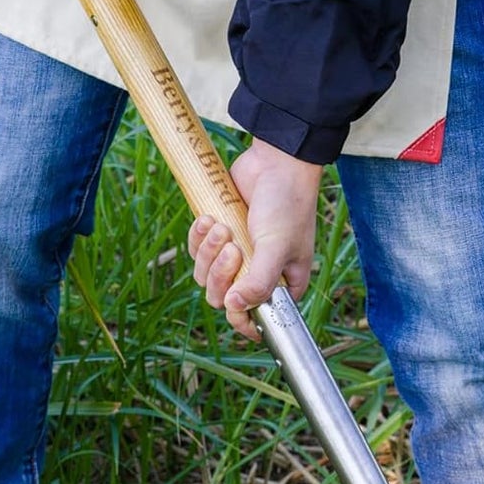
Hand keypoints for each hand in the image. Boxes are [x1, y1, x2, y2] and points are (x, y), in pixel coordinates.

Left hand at [188, 142, 322, 341]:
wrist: (275, 163)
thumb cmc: (286, 205)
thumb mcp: (277, 247)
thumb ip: (259, 281)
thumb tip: (235, 307)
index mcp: (282, 285)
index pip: (258, 320)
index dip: (242, 318)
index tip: (233, 303)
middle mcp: (259, 275)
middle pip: (224, 298)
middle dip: (221, 275)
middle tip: (232, 248)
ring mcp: (238, 258)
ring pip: (206, 276)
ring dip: (208, 253)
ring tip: (221, 227)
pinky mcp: (219, 238)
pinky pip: (197, 251)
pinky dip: (199, 237)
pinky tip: (209, 218)